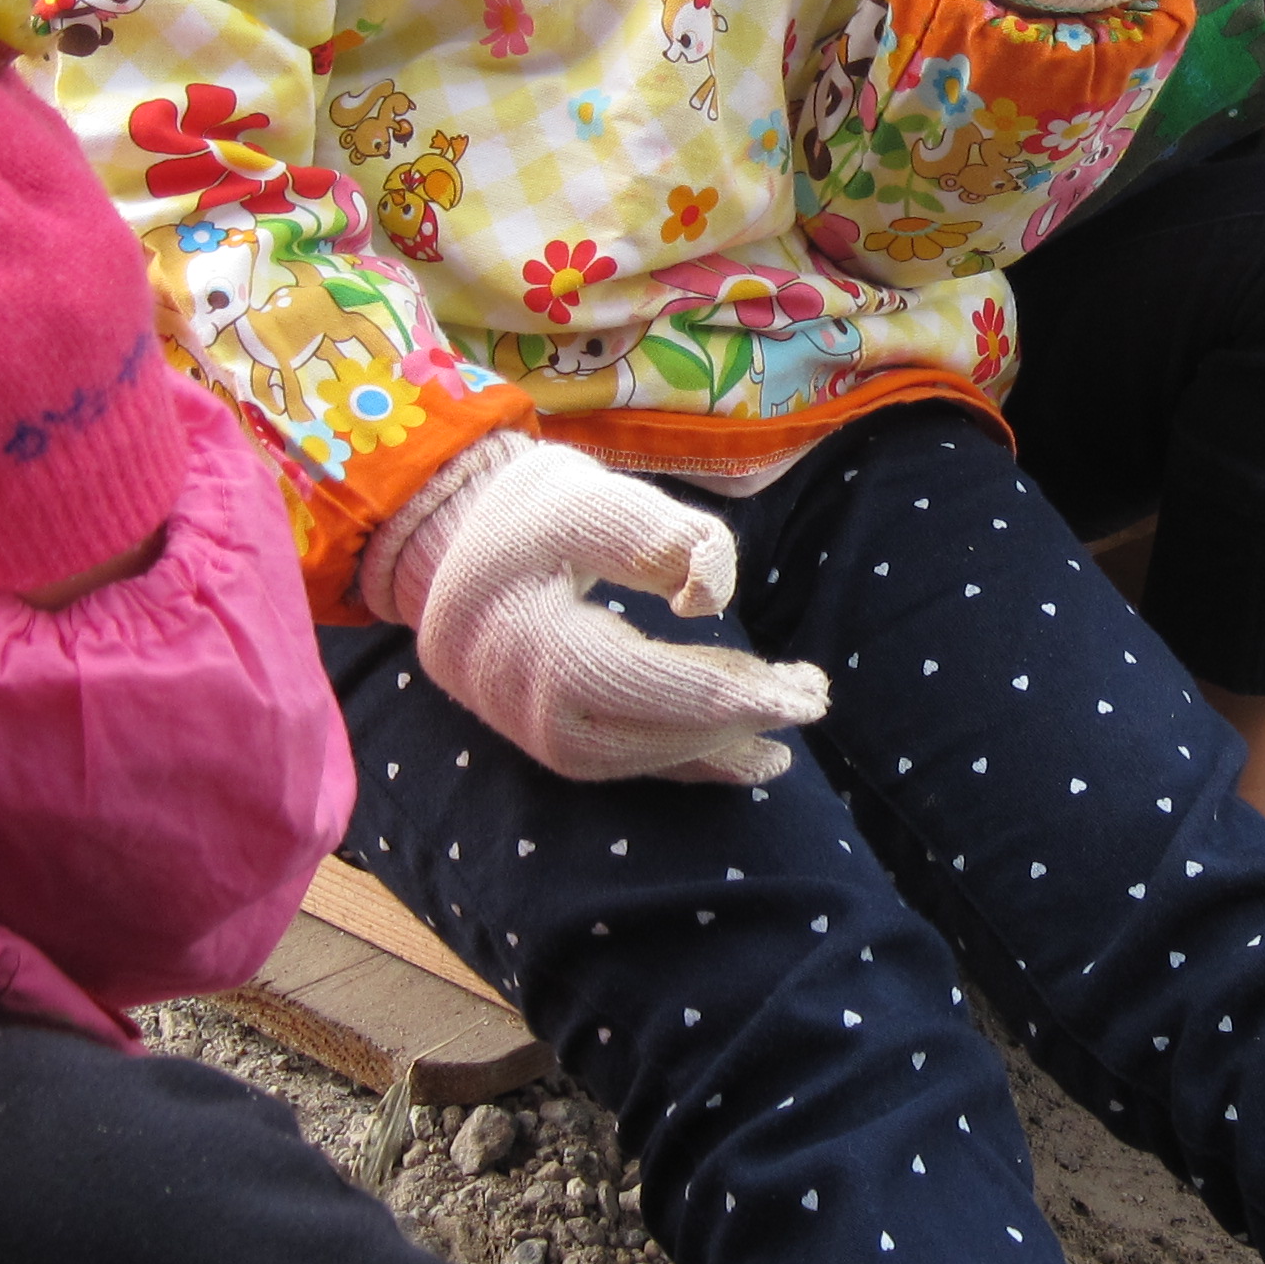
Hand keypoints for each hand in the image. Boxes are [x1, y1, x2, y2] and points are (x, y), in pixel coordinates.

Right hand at [370, 432, 832, 784]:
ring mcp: (535, 734)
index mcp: (533, 639)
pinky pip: (630, 765)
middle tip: (815, 694)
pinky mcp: (550, 744)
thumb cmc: (531, 516)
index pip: (651, 681)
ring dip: (725, 740)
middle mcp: (528, 705)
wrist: (450, 551)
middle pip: (653, 727)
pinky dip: (694, 764)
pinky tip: (755, 762)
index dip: (737, 689)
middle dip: (742, 716)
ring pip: (645, 754)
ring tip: (792, 722)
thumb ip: (663, 535)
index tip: (809, 687)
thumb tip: (708, 598)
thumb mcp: (594, 498)